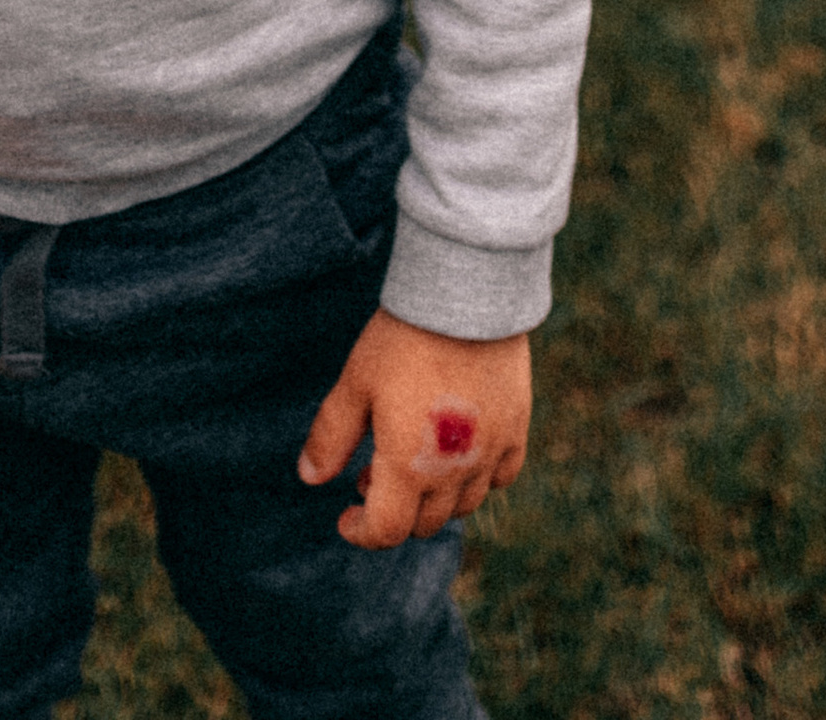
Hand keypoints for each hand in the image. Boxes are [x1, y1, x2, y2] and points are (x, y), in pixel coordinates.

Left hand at [298, 307, 531, 546]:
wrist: (466, 295)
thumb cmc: (403, 339)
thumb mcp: (356, 384)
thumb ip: (331, 436)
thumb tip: (309, 478)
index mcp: (407, 467)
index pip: (386, 531)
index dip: (361, 531)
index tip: (346, 516)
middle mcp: (452, 472)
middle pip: (424, 523)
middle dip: (394, 511)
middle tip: (372, 476)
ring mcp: (489, 454)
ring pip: (463, 505)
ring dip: (434, 499)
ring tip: (413, 463)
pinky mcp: (516, 429)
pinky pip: (501, 476)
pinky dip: (479, 478)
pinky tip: (460, 454)